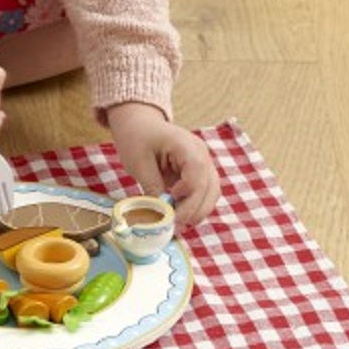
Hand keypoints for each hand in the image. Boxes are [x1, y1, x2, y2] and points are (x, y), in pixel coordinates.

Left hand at [107, 101, 219, 227]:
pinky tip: (181, 214)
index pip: (197, 175)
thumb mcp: (138, 163)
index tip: (170, 209)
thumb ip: (152, 188)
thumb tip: (162, 216)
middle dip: (194, 210)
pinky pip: (206, 192)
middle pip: (210, 187)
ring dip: (198, 210)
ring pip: (212, 192)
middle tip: (174, 226)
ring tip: (178, 223)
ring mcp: (203, 161)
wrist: (138, 123)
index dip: (188, 197)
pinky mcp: (200, 170)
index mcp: (186, 145)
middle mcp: (201, 152)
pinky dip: (197, 205)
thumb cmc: (136, 137)